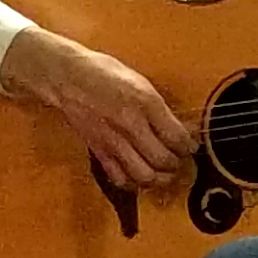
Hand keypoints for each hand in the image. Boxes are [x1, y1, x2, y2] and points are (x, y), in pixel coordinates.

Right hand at [0, 26, 194, 188]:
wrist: (67, 77)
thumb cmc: (105, 74)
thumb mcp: (140, 82)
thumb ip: (160, 109)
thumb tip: (180, 130)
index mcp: (145, 102)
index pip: (177, 137)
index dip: (188, 146)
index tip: (190, 147)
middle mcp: (130, 124)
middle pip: (163, 160)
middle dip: (176, 165)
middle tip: (178, 161)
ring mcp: (113, 140)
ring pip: (144, 175)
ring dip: (158, 179)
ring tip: (162, 173)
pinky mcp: (99, 151)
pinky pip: (120, 178)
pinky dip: (134, 183)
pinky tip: (139, 175)